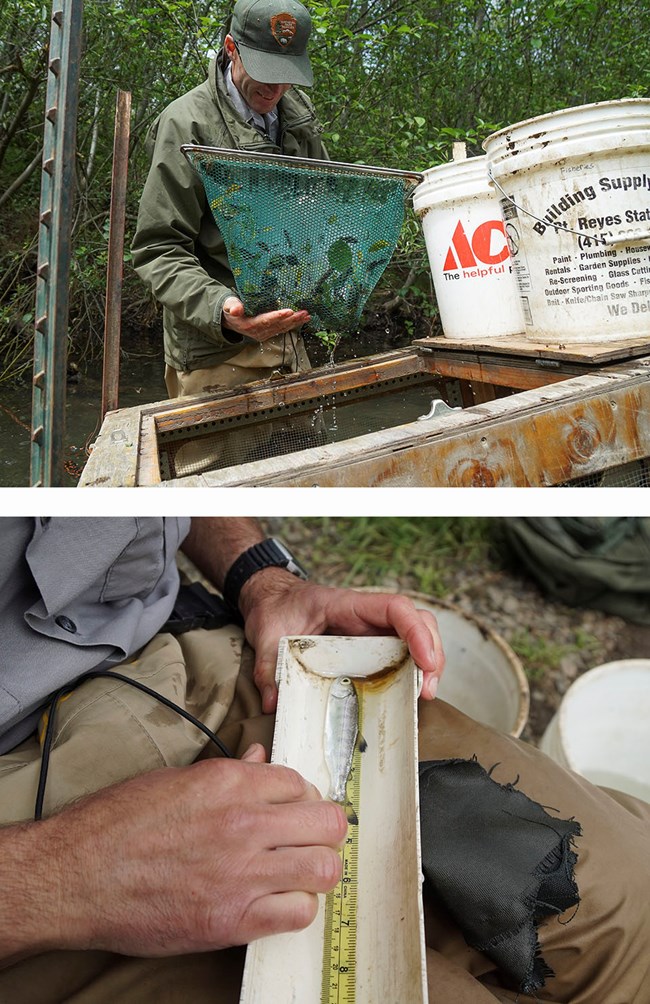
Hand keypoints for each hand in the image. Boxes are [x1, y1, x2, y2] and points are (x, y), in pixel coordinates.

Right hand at [1, 746, 345, 960]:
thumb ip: (226, 772)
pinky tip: (278, 901)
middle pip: (327, 821)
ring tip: (300, 871)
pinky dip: (297, 908)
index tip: (293, 809)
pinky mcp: (232, 920)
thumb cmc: (115, 824)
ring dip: (318, 869)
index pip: (299, 781)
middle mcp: (243, 822)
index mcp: (228, 782)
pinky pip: (299, 914)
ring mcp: (241, 873)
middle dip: (323, 829)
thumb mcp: (173, 780)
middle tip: (308, 838)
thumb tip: (259, 760)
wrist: (74, 877)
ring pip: (324, 868)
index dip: (300, 797)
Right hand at [222, 296, 309, 342]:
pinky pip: (283, 328)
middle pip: (278, 325)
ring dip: (296, 322)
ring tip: (307, 315)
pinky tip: (303, 319)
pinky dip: (294, 324)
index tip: (289, 311)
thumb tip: (235, 309)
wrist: (231, 321)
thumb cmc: (231, 310)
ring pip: (283, 328)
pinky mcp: (270, 332)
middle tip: (303, 313)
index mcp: (250, 325)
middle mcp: (259, 331)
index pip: (266, 320)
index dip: (278, 316)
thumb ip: (232, 306)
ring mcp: (265, 333)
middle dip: (292, 319)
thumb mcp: (228, 306)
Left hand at [239, 572, 444, 712]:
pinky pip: (401, 652)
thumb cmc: (275, 609)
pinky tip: (409, 691)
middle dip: (432, 653)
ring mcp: (371, 630)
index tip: (424, 661)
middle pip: (418, 622)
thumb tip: (273, 701)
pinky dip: (413, 669)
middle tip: (427, 689)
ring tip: (424, 694)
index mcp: (347, 604)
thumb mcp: (266, 634)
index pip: (395, 608)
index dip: (416, 631)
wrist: (272, 600)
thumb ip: (268, 666)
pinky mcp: (369, 645)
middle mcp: (367, 615)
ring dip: (428, 663)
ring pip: (416, 636)